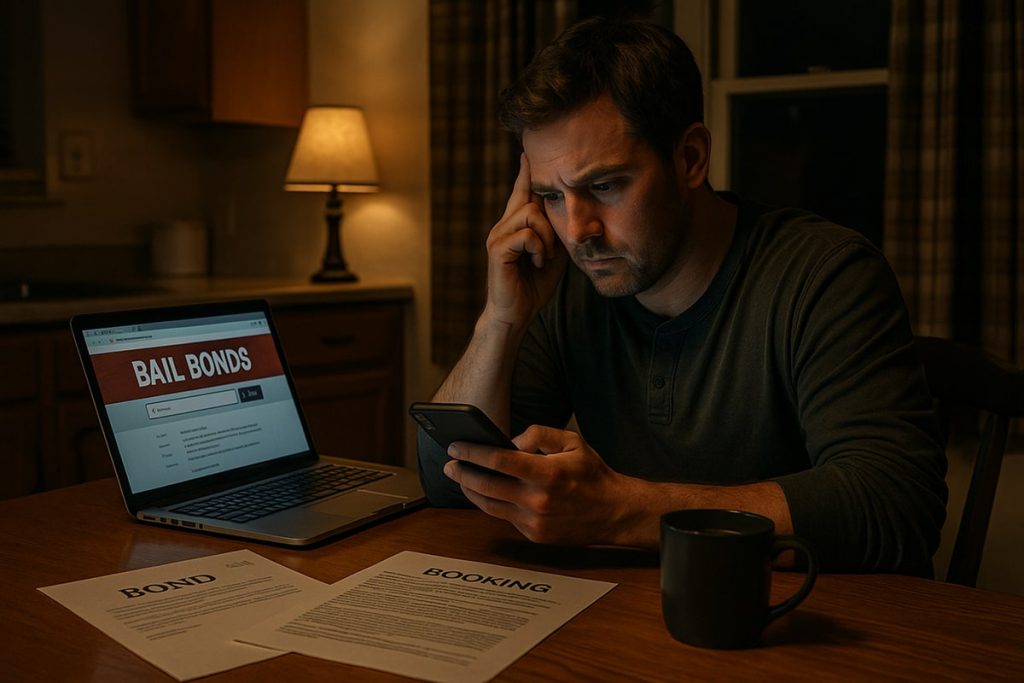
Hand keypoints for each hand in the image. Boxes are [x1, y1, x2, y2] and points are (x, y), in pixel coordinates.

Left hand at [443, 425, 635, 545]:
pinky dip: (490, 503)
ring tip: (460, 477)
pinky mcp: (534, 535)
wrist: (614, 512)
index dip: (472, 452)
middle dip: (462, 472)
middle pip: (486, 485)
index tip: (457, 446)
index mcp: (548, 473)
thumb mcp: (573, 441)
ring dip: (470, 490)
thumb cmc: (592, 474)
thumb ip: (540, 434)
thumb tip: (511, 441)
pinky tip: (483, 492)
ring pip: (489, 505)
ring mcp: (534, 521)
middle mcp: (538, 499)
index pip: (498, 460)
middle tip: (450, 463)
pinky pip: (504, 517)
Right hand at [482, 154, 566, 329]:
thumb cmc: (533, 287)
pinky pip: (527, 234)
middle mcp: (502, 226)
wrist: (516, 314)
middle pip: (531, 197)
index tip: (528, 152)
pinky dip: (539, 248)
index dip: (526, 172)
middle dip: (550, 220)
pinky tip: (538, 262)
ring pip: (531, 213)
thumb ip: (555, 231)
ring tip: (545, 257)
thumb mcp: (552, 253)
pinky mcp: (497, 250)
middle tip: (551, 251)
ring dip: (547, 236)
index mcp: (513, 226)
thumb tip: (567, 211)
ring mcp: (497, 236)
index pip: (521, 192)